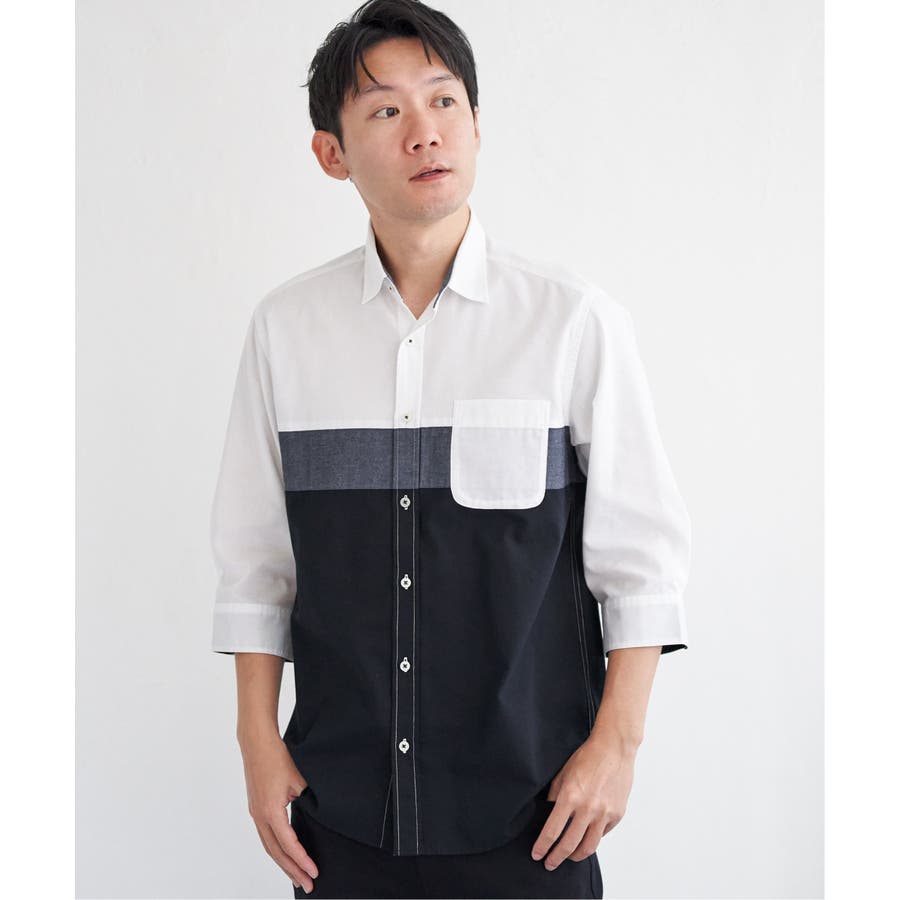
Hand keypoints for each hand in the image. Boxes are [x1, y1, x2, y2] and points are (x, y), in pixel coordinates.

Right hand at [239, 729, 318, 892]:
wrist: (257, 743)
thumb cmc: (277, 757)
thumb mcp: (299, 779)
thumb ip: (309, 799)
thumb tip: (320, 814)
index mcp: (270, 811)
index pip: (288, 844)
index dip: (302, 860)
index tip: (314, 872)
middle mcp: (260, 816)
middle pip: (276, 852)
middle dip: (292, 870)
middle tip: (307, 885)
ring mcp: (256, 813)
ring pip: (269, 846)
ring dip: (283, 863)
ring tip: (296, 876)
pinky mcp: (256, 808)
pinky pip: (266, 836)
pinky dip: (276, 849)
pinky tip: (285, 854)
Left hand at [530, 733, 634, 869]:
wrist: (614, 748)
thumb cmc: (588, 757)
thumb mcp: (563, 774)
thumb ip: (555, 796)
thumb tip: (548, 815)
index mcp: (570, 796)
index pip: (552, 831)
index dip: (543, 846)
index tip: (537, 855)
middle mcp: (588, 808)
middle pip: (570, 845)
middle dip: (557, 858)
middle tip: (549, 863)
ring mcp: (605, 813)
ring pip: (589, 846)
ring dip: (576, 856)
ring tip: (568, 856)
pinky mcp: (617, 814)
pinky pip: (602, 834)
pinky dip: (593, 838)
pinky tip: (586, 837)